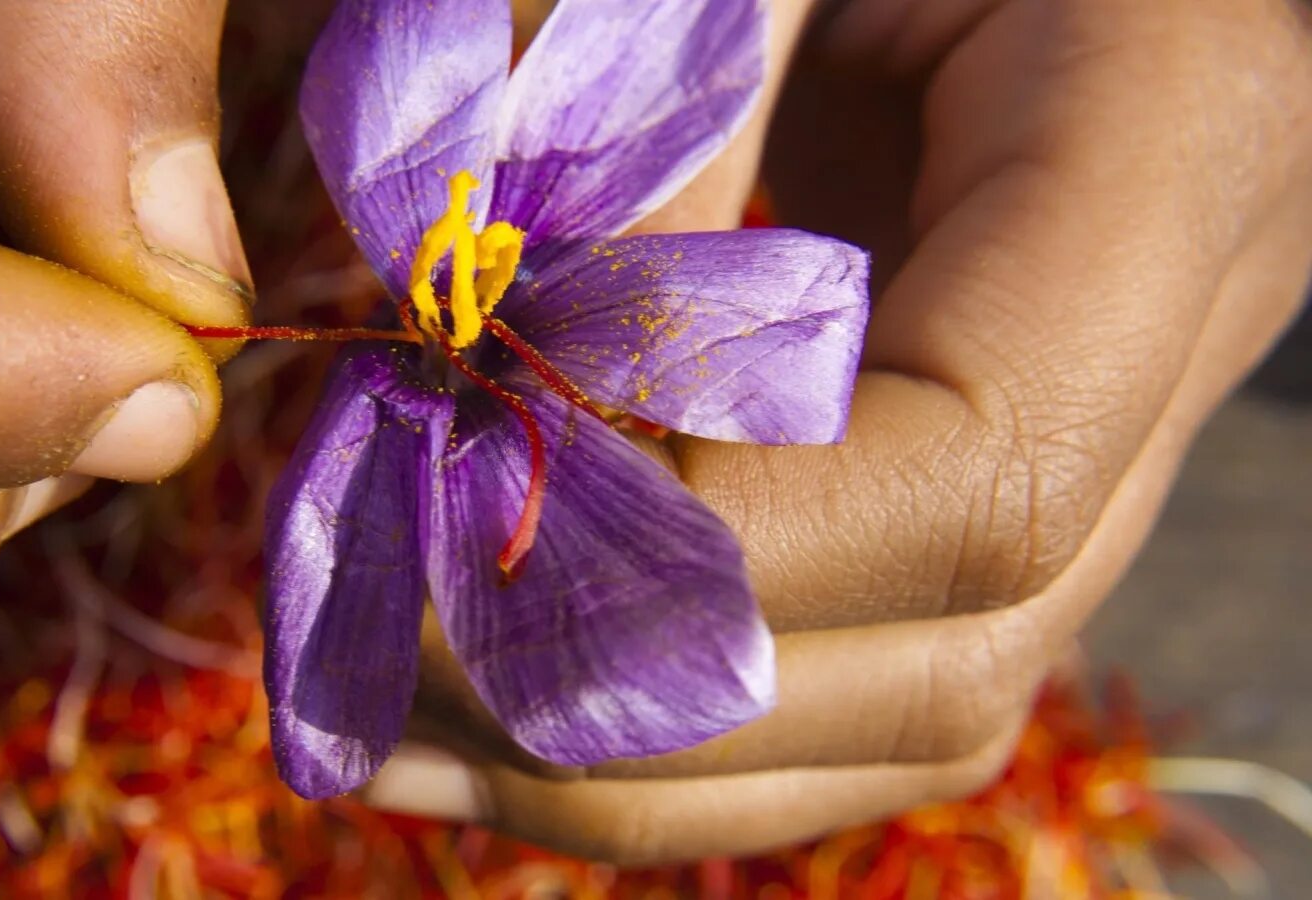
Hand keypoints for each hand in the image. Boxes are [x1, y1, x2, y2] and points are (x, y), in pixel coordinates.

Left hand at [361, 0, 1311, 863]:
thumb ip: (637, 132)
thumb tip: (509, 374)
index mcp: (1175, 149)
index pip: (979, 469)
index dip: (703, 556)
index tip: (437, 539)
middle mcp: (1175, 340)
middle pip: (941, 655)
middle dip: (627, 698)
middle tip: (363, 661)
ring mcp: (1104, 437)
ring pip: (906, 712)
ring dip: (631, 761)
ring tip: (387, 726)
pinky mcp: (994, 481)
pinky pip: (868, 670)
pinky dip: (680, 724)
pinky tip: (494, 713)